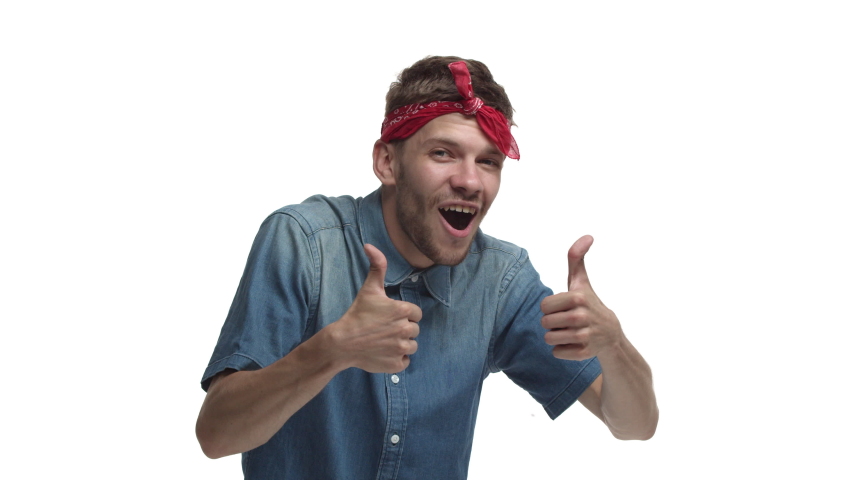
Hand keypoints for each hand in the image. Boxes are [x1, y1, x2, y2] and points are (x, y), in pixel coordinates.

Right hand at [331, 244, 421, 372]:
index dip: (403, 315)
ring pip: (412, 346)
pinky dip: (397, 359)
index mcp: (404, 311)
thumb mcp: (369, 289)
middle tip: (383, 329)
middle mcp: (406, 330)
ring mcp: (401, 348)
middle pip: (414, 330)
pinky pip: (405, 361)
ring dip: (401, 344)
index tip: (388, 316)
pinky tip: (383, 352)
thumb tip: (369, 245)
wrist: (342, 343)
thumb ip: (377, 266)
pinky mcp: (397, 364)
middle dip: (401, 329)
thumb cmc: (357, 314)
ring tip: (384, 341)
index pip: (416, 314)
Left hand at [540, 235, 622, 360]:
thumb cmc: (589, 303)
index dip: (550, 308)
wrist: (610, 334)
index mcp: (578, 297)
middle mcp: (582, 316)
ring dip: (556, 337)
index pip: (544, 306)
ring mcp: (585, 336)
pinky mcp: (585, 353)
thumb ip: (577, 258)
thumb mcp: (582, 281)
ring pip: (549, 339)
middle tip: (566, 322)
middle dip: (552, 323)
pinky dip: (562, 350)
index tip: (564, 307)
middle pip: (545, 323)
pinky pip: (557, 353)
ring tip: (570, 332)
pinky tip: (575, 344)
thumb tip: (588, 235)